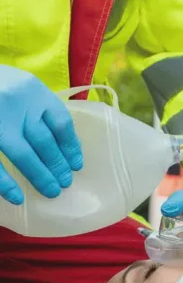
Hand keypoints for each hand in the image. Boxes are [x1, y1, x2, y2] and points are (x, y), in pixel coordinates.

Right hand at [0, 65, 82, 203]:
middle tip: (65, 183)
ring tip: (51, 191)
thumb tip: (66, 146)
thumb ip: (38, 108)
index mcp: (31, 88)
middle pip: (44, 140)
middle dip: (57, 165)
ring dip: (39, 175)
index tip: (76, 165)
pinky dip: (5, 183)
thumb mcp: (20, 85)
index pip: (60, 122)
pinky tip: (16, 197)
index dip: (71, 147)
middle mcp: (14, 101)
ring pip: (22, 154)